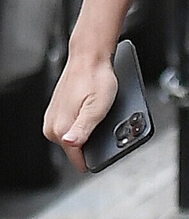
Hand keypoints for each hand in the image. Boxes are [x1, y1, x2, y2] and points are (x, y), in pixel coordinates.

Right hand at [43, 49, 118, 173]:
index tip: (106, 148)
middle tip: (103, 121)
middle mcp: (52, 127)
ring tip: (97, 113)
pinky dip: (84, 122)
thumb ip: (83, 129)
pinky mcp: (57, 113)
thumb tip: (70, 143)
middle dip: (93, 141)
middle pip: (77, 150)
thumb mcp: (97, 108)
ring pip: (76, 138)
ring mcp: (53, 119)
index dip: (96, 157)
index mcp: (60, 129)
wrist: (89, 58)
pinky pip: (73, 127)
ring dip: (88, 131)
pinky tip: (91, 110)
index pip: (79, 159)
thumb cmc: (96, 79)